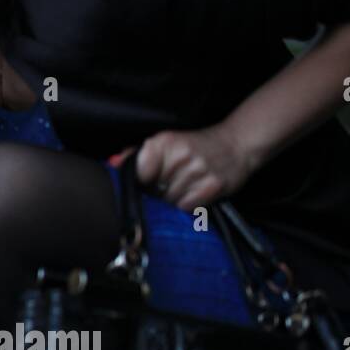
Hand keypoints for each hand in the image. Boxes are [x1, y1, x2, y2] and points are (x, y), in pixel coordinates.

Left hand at [135, 124, 257, 210]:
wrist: (236, 144)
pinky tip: (196, 192)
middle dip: (159, 192)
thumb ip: (136, 155)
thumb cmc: (195, 146)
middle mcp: (179, 154)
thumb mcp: (165, 144)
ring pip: (170, 201)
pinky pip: (187, 207)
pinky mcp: (212, 185)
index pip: (137, 174)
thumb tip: (112, 164)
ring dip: (175, 199)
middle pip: (153, 191)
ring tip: (187, 185)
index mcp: (163, 142)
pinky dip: (189, 204)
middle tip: (174, 181)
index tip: (151, 180)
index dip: (142, 183)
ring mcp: (197, 170)